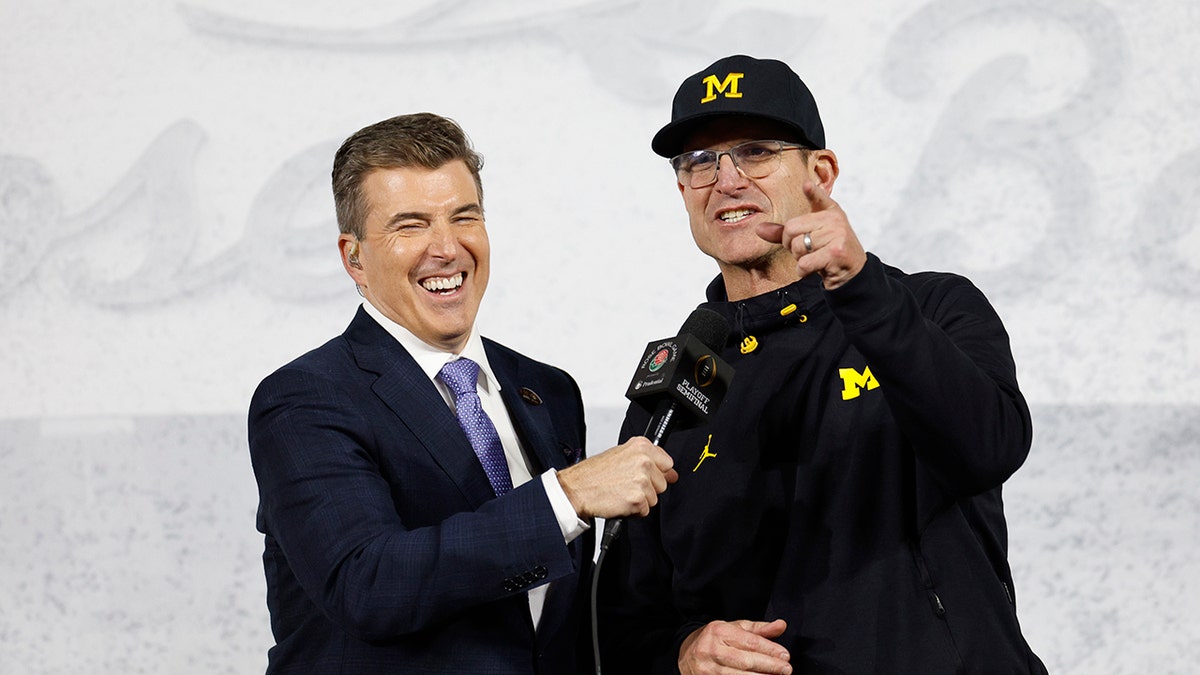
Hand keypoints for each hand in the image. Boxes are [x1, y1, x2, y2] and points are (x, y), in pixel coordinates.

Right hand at [556, 436, 676, 518]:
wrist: (576, 489)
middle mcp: (644, 461)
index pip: (668, 463)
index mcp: (641, 446)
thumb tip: (672, 474)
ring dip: (640, 500)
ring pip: (654, 498)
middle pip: (663, 483)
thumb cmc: (595, 473)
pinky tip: (619, 501)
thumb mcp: (621, 456)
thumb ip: (649, 462)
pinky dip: (633, 511)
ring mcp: (641, 480)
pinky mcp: (637, 499)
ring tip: (621, 492)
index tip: (644, 476)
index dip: (656, 473)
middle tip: (626, 484)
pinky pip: (645, 511)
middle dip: (648, 488)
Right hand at [678, 619, 791, 674]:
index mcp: (718, 631)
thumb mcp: (734, 628)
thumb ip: (759, 629)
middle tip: (787, 669)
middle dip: (769, 666)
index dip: (770, 649)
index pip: (749, 642)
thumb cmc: (715, 640)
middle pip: (745, 661)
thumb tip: (781, 625)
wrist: (685, 654)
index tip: (785, 655)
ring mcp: (707, 669)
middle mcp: (711, 649)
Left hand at [757, 180, 865, 289]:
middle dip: (791, 245)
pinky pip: (804, 263)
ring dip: (800, 259)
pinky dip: (803, 270)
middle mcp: (834, 220)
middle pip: (791, 229)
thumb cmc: (827, 250)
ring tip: (814, 258)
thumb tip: (758, 229)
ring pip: (797, 247)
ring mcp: (837, 235)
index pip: (819, 198)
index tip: (806, 184)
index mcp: (829, 211)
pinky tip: (816, 268)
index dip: (812, 191)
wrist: (852, 271)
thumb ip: (784, 232)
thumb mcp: (809, 236)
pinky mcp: (836, 252)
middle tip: (806, 250)